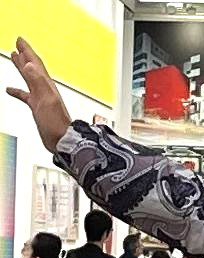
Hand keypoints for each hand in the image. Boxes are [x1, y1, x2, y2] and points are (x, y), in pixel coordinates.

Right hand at [6, 38, 71, 152]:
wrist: (63, 140)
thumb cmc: (57, 124)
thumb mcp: (46, 100)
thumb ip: (38, 82)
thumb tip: (29, 64)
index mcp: (46, 86)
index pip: (35, 63)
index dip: (27, 51)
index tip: (20, 40)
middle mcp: (44, 89)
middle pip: (33, 68)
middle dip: (25, 55)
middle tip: (18, 44)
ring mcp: (41, 98)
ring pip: (29, 78)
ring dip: (21, 67)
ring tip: (15, 58)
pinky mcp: (37, 108)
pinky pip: (25, 95)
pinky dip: (17, 90)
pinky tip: (10, 89)